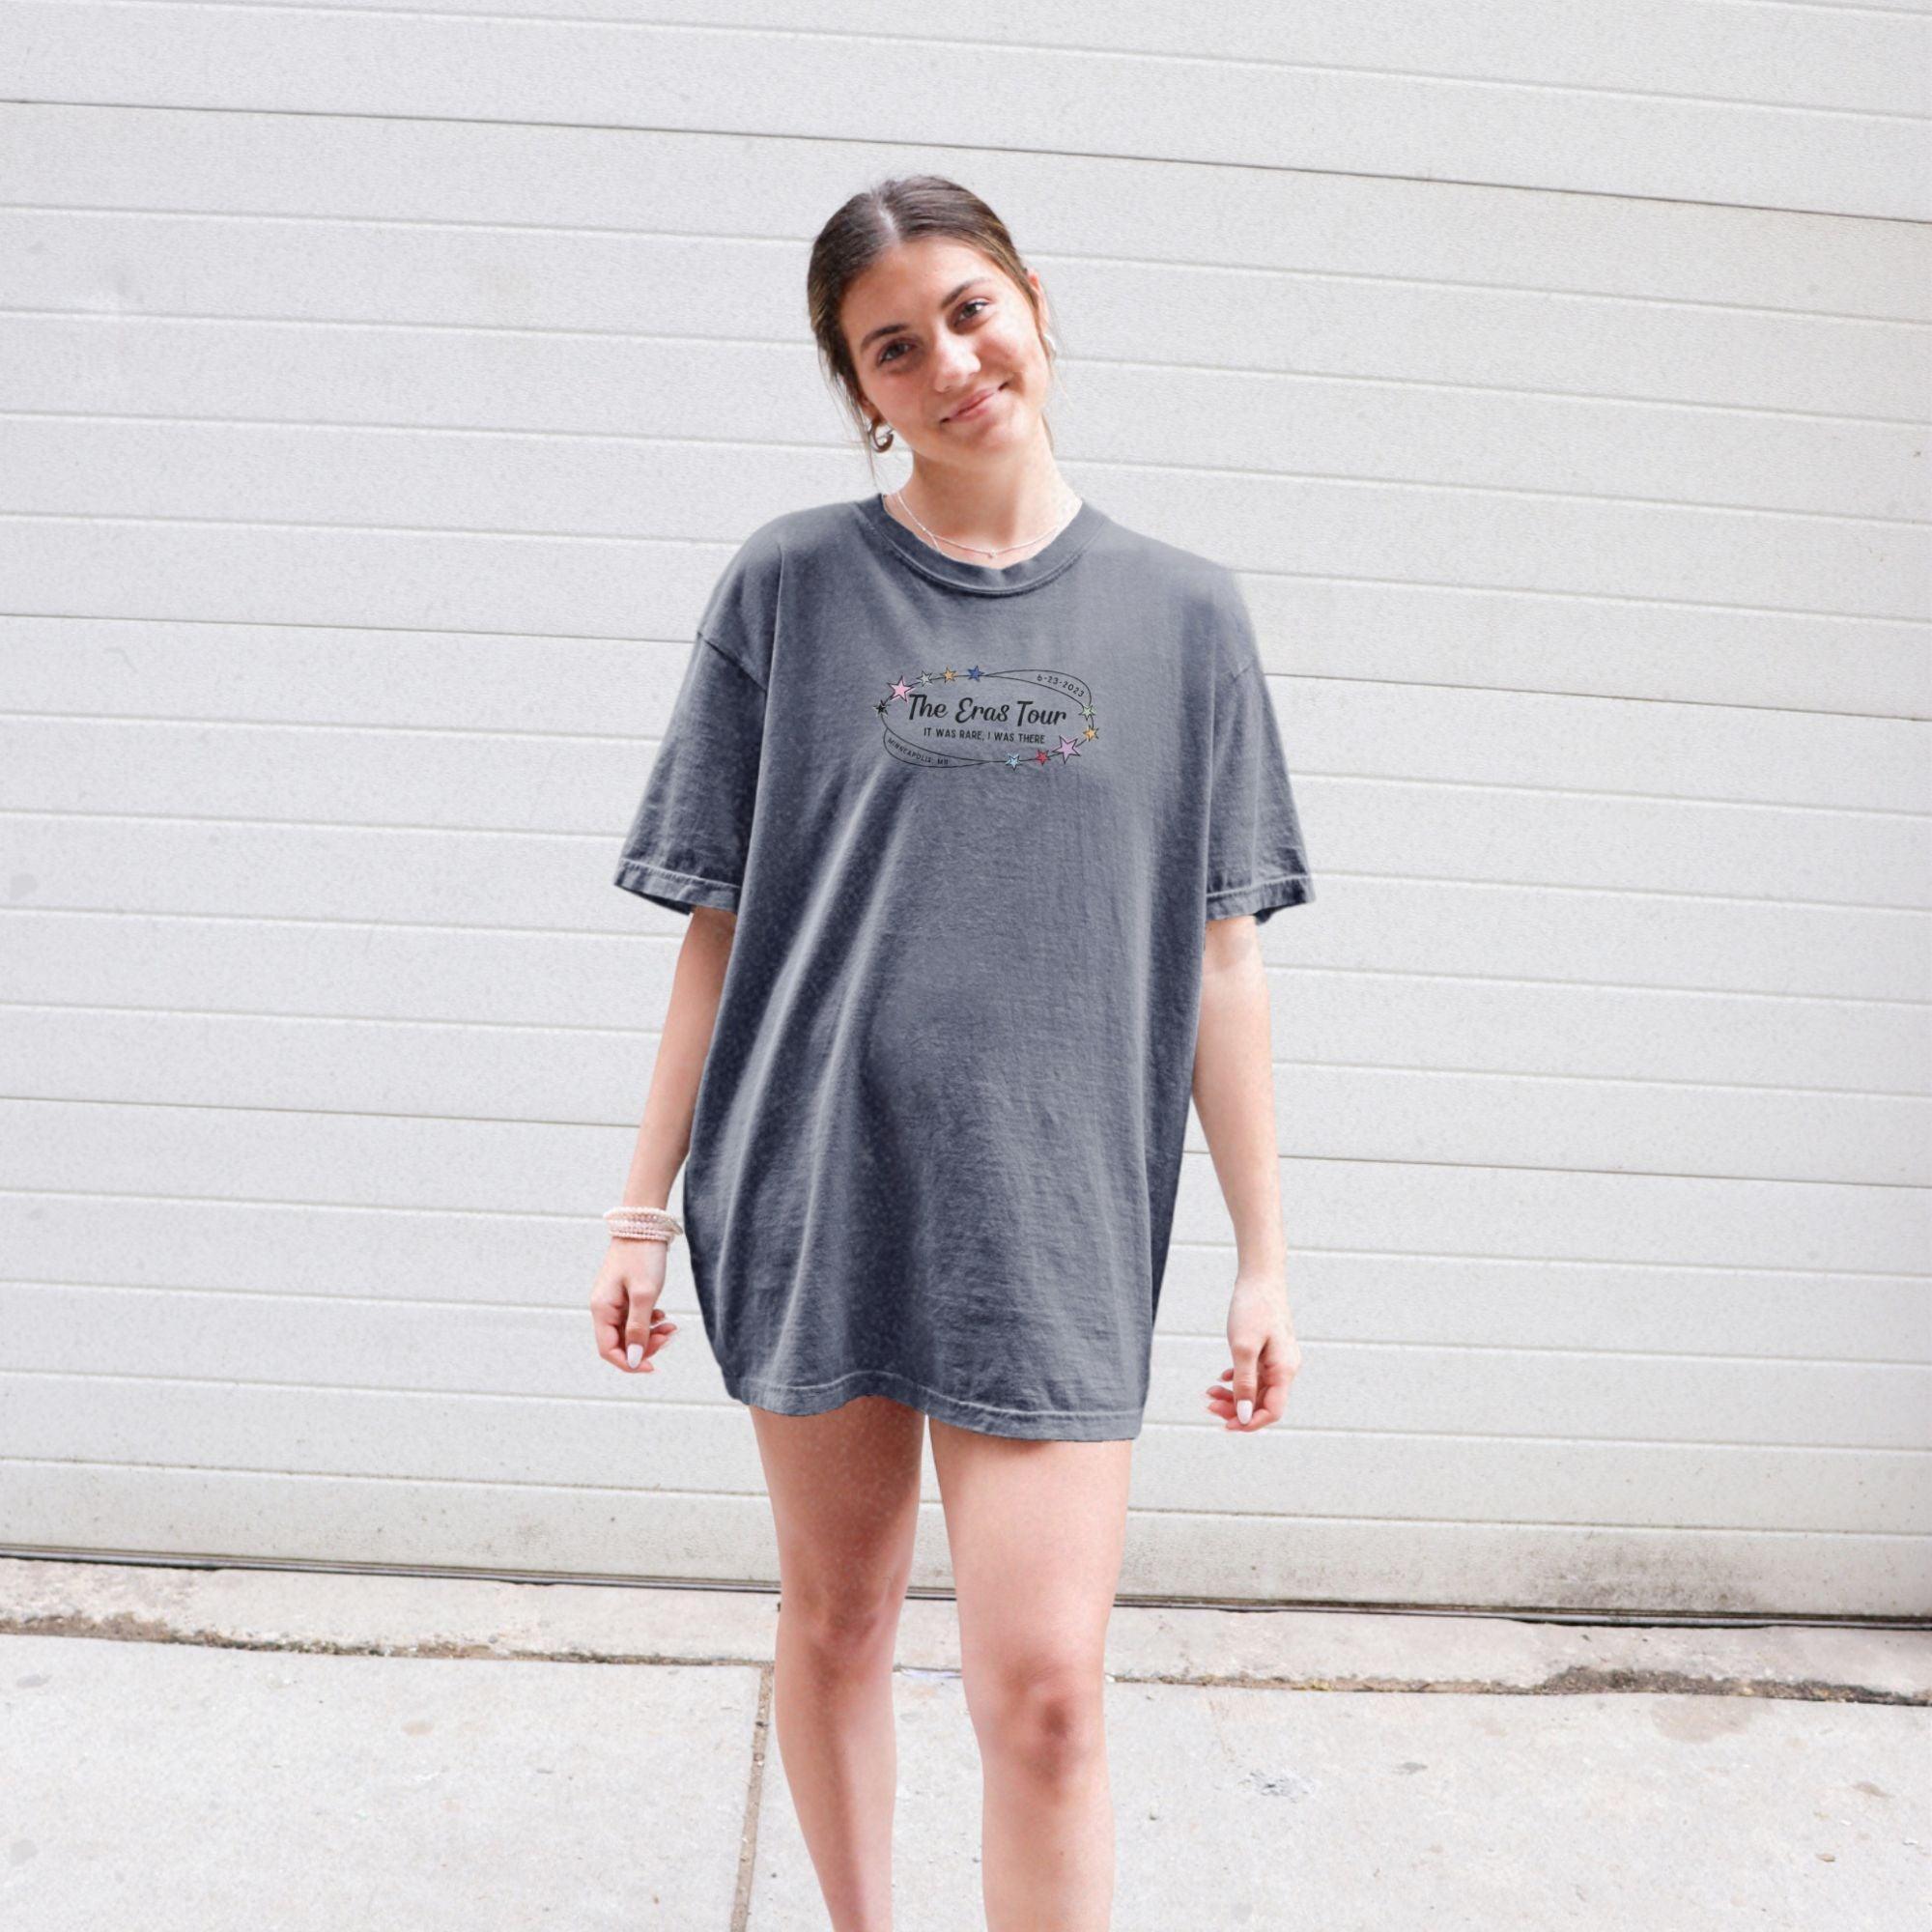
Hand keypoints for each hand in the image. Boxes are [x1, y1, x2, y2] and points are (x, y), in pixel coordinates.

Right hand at [590, 1237, 678, 1374]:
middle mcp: (603, 1307)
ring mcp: (613, 1300)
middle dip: (645, 1346)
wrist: (644, 1223)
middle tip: (669, 1336)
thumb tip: (635, 1359)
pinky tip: (663, 1316)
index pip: (608, 1350)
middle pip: (620, 1342)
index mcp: (601, 1309)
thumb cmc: (643, 1257)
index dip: (629, 1363)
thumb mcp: (644, 1295)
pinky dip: (650, 1322)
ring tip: (671, 1327)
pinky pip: (635, 1318)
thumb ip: (638, 1329)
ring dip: (650, 1334)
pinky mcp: (625, 1294)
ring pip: (630, 1331)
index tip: (653, 1366)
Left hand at [1206, 1273, 1300, 1431]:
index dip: (1250, 1423)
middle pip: (1262, 1402)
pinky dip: (1237, 1380)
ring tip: (1209, 1392)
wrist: (1260, 1277)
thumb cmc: (1252, 1308)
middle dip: (1236, 1409)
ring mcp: (1277, 1359)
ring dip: (1233, 1395)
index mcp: (1284, 1370)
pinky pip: (1255, 1375)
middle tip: (1208, 1406)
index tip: (1225, 1425)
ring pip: (1256, 1389)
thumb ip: (1244, 1383)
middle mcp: (1285, 1368)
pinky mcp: (1269, 1350)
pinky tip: (1221, 1378)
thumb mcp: (1243, 1347)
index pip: (1272, 1411)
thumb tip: (1243, 1415)